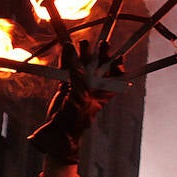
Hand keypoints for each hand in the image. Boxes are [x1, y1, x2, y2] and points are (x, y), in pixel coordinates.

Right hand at [28, 42, 115, 161]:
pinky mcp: (66, 88)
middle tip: (102, 44)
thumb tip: (70, 48)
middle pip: (100, 68)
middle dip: (101, 55)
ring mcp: (79, 88)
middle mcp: (93, 89)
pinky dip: (66, 61)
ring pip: (83, 67)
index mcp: (103, 94)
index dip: (118, 65)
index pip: (116, 77)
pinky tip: (66, 50)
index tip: (117, 54)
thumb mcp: (79, 94)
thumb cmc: (75, 118)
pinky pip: (67, 71)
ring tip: (82, 43)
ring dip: (82, 55)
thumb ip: (75, 72)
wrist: (58, 132)